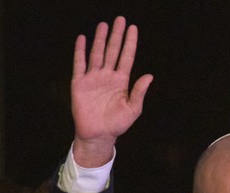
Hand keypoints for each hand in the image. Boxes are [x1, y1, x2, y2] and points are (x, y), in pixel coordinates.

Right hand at [71, 16, 152, 166]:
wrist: (98, 135)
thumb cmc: (117, 124)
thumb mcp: (133, 109)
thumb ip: (139, 92)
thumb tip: (149, 76)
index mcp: (121, 81)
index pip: (126, 57)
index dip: (130, 43)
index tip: (133, 28)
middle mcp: (107, 76)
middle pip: (112, 51)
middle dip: (116, 35)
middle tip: (119, 19)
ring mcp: (93, 78)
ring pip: (97, 54)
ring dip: (99, 39)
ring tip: (103, 25)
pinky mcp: (80, 83)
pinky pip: (80, 64)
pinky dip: (80, 52)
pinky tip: (82, 39)